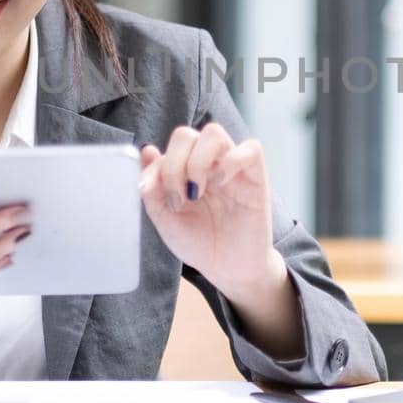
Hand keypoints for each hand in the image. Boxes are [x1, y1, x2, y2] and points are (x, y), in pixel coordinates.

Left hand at [138, 120, 280, 297]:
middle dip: (174, 163)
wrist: (227, 269)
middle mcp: (206, 163)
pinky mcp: (256, 177)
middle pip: (186, 134)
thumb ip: (153, 189)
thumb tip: (146, 151)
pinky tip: (220, 183)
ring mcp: (231, 167)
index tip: (159, 197)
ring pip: (214, 133)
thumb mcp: (166, 220)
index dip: (158, 168)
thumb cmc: (199, 244)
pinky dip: (231, 160)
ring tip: (197, 190)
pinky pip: (252, 149)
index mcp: (183, 170)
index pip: (163, 149)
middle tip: (179, 197)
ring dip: (197, 160)